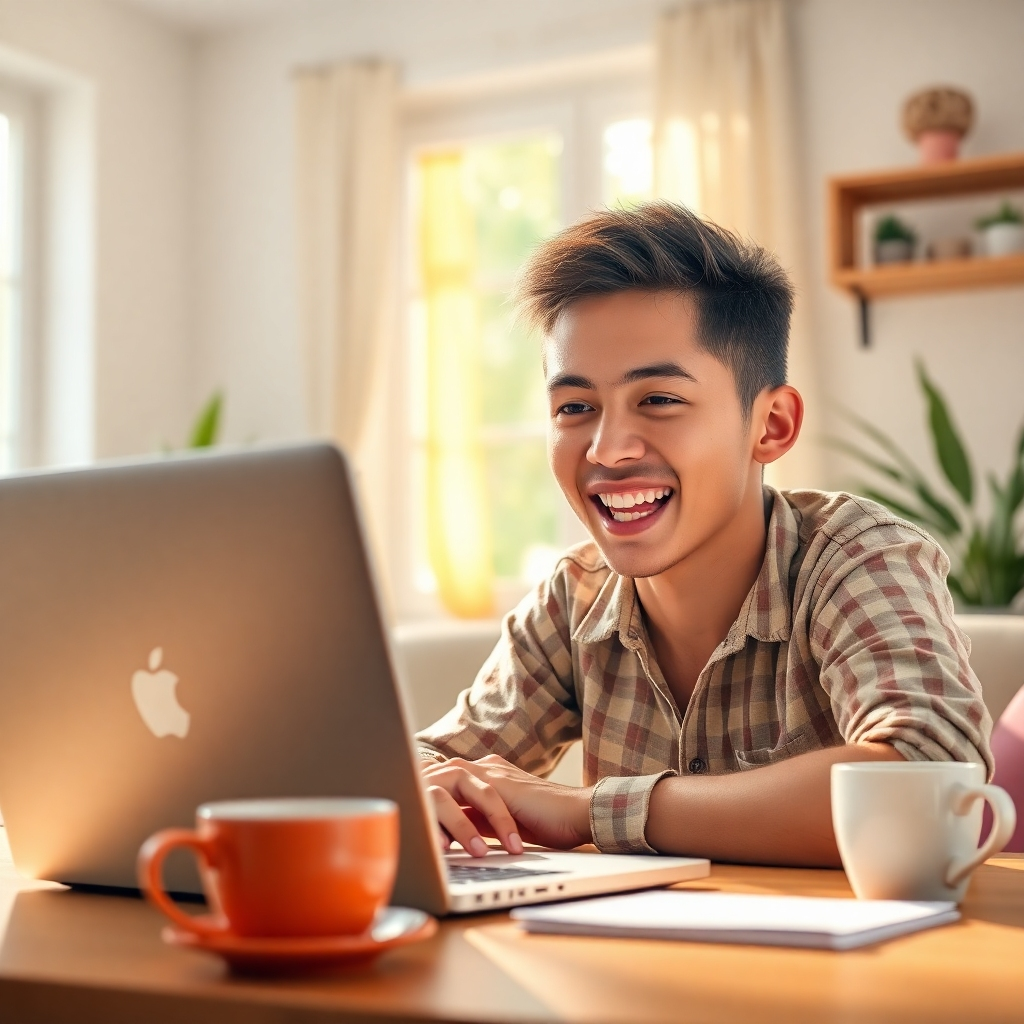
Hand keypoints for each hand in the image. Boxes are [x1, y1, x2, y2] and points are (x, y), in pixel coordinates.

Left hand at [420, 754, 592, 856]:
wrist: (580, 813)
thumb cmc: (546, 822)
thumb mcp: (500, 824)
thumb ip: (477, 820)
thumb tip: (447, 836)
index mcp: (483, 775)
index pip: (441, 781)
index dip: (420, 795)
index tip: (403, 812)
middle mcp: (485, 768)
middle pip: (436, 774)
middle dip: (415, 795)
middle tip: (399, 818)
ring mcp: (493, 774)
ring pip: (447, 782)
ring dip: (431, 809)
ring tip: (416, 832)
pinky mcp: (504, 786)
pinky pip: (470, 797)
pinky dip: (456, 819)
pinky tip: (446, 839)